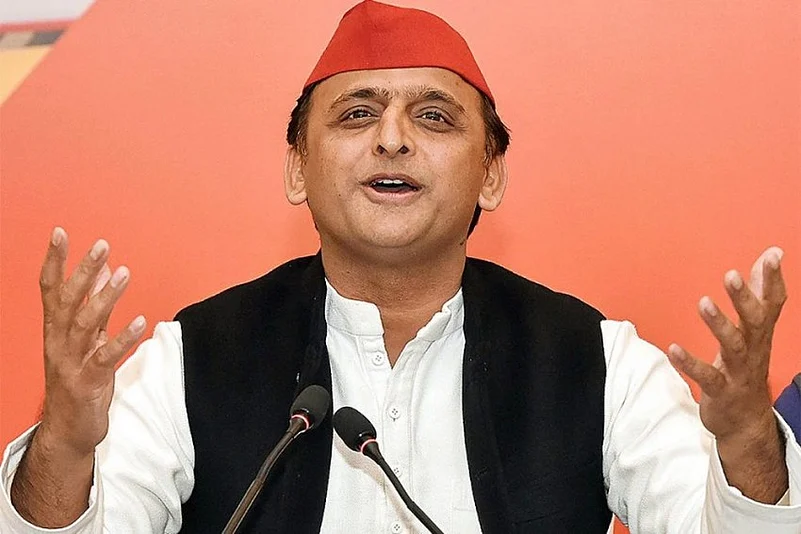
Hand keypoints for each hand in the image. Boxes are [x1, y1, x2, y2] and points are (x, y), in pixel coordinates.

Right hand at [37, 227, 145, 457]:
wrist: (68, 429)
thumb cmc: (78, 378)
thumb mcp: (87, 337)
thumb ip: (95, 304)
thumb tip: (106, 270)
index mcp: (55, 328)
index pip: (50, 288)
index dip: (54, 260)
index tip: (59, 232)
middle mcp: (59, 341)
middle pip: (69, 300)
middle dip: (84, 271)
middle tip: (101, 245)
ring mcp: (72, 361)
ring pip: (86, 324)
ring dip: (106, 298)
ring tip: (124, 273)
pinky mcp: (89, 381)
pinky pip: (106, 356)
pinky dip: (123, 338)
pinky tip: (141, 321)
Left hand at [667, 247, 787, 500]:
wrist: (746, 422)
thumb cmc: (746, 368)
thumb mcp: (755, 331)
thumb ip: (760, 294)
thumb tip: (771, 255)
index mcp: (760, 334)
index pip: (772, 304)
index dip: (773, 280)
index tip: (772, 255)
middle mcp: (753, 350)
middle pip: (755, 322)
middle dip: (744, 299)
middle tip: (732, 274)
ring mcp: (738, 372)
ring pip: (733, 347)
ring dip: (719, 325)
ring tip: (703, 302)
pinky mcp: (720, 391)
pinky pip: (706, 376)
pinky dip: (690, 363)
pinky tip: (673, 348)